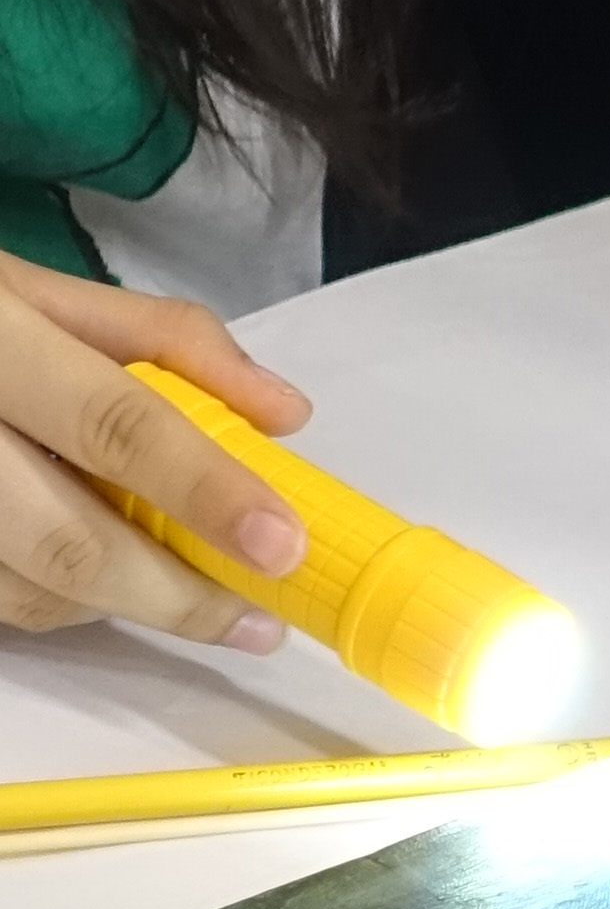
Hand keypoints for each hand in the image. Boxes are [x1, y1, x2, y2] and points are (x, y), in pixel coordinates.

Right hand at [0, 265, 316, 644]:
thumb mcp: (37, 286)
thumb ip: (167, 339)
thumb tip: (285, 414)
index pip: (114, 424)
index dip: (204, 491)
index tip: (282, 547)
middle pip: (70, 543)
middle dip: (177, 597)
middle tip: (256, 622)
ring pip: (26, 591)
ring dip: (120, 608)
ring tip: (192, 601)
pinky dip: (53, 603)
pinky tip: (98, 585)